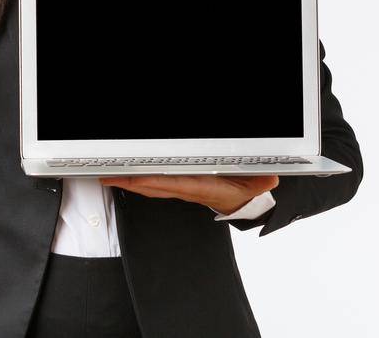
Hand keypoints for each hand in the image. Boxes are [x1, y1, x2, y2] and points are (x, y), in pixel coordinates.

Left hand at [100, 174, 279, 214]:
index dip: (150, 181)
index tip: (132, 176)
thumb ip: (261, 182)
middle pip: (152, 187)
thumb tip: (270, 179)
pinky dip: (140, 181)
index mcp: (201, 188)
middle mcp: (187, 190)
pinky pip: (155, 185)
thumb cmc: (245, 190)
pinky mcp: (179, 186)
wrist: (243, 203)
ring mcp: (181, 189)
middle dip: (130, 183)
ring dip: (130, 183)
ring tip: (111, 175)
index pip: (171, 184)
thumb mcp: (257, 184)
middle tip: (108, 175)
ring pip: (150, 188)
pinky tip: (130, 175)